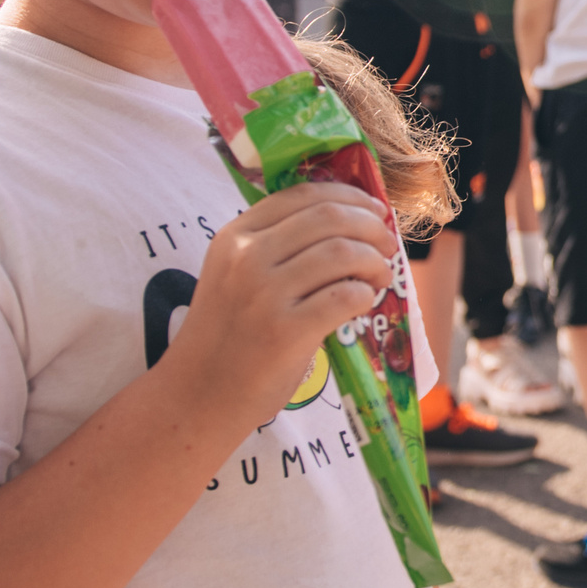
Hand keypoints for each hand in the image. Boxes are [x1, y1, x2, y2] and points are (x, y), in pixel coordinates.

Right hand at [161, 182, 397, 428]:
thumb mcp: (234, 275)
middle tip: (387, 245)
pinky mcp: (285, 332)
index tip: (375, 210)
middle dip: (371, 226)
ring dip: (375, 261)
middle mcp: (246, 257)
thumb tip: (350, 223)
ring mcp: (264, 294)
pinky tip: (364, 302)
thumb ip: (276, 247)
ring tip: (380, 277)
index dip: (350, 197)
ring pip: (343, 253)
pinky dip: (365, 294)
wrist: (199, 393)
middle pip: (329, 217)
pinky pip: (345, 297)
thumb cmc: (228, 334)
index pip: (302, 194)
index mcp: (235, 236)